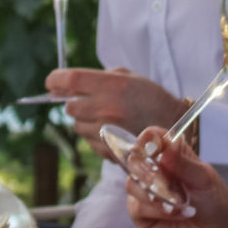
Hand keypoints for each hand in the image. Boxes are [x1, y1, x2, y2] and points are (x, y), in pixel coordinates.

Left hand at [47, 68, 186, 155]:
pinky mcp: (108, 149)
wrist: (175, 127)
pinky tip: (112, 130)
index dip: (56, 80)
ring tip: (106, 117)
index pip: (71, 80)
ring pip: (77, 125)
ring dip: (84, 120)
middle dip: (74, 102)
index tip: (51, 82)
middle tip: (88, 100)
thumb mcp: (130, 78)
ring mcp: (107, 132)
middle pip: (70, 106)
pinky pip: (88, 141)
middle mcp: (107, 109)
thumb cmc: (151, 98)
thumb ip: (99, 78)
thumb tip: (68, 84)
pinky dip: (94, 135)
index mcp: (113, 87)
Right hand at [125, 128, 227, 227]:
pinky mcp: (141, 215)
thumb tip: (167, 143)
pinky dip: (158, 210)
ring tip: (181, 204)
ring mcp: (144, 192)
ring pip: (132, 184)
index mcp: (170, 154)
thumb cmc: (216, 202)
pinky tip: (176, 214)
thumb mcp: (204, 178)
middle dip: (150, 172)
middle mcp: (153, 170)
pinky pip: (137, 206)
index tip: (154, 147)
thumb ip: (183, 162)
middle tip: (170, 184)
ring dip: (157, 194)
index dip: (148, 139)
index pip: (150, 137)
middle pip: (134, 159)